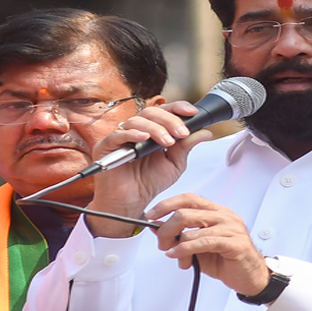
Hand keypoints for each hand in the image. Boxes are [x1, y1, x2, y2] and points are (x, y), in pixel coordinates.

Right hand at [86, 102, 212, 237]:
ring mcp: (121, 137)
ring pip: (137, 120)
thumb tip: (204, 132)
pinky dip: (132, 134)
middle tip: (181, 133)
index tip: (193, 113)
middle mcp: (137, 130)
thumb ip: (187, 146)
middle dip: (170, 120)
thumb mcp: (175, 164)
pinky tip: (144, 138)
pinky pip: (117, 135)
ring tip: (167, 142)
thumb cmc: (149, 182)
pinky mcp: (106, 146)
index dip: (178, 108)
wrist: (132, 202)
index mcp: (154, 130)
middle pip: (151, 112)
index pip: (165, 111)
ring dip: (155, 128)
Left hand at [146, 193, 270, 296]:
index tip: (151, 214)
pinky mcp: (235, 244)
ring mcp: (231, 228)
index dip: (167, 204)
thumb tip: (157, 228)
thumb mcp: (198, 246)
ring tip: (173, 254)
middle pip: (186, 212)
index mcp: (216, 211)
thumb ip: (181, 235)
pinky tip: (177, 255)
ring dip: (176, 245)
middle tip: (161, 242)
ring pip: (193, 229)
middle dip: (166, 229)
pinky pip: (204, 243)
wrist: (250, 276)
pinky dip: (185, 250)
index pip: (189, 198)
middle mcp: (224, 216)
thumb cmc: (226, 259)